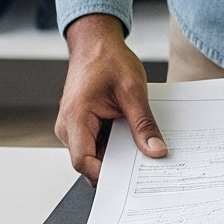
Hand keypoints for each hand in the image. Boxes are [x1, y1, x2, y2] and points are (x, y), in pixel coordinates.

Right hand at [58, 14, 164, 182]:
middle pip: (89, 162)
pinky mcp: (81, 125)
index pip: (83, 161)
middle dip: (116, 168)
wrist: (95, 42)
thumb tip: (155, 151)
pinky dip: (114, 146)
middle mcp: (69, 126)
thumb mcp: (133, 91)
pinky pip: (97, 144)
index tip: (129, 180)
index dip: (104, 175)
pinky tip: (132, 141)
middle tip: (143, 168)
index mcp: (76, 117)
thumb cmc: (107, 59)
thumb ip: (143, 124)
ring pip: (94, 155)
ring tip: (140, 151)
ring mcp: (73, 127)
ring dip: (116, 156)